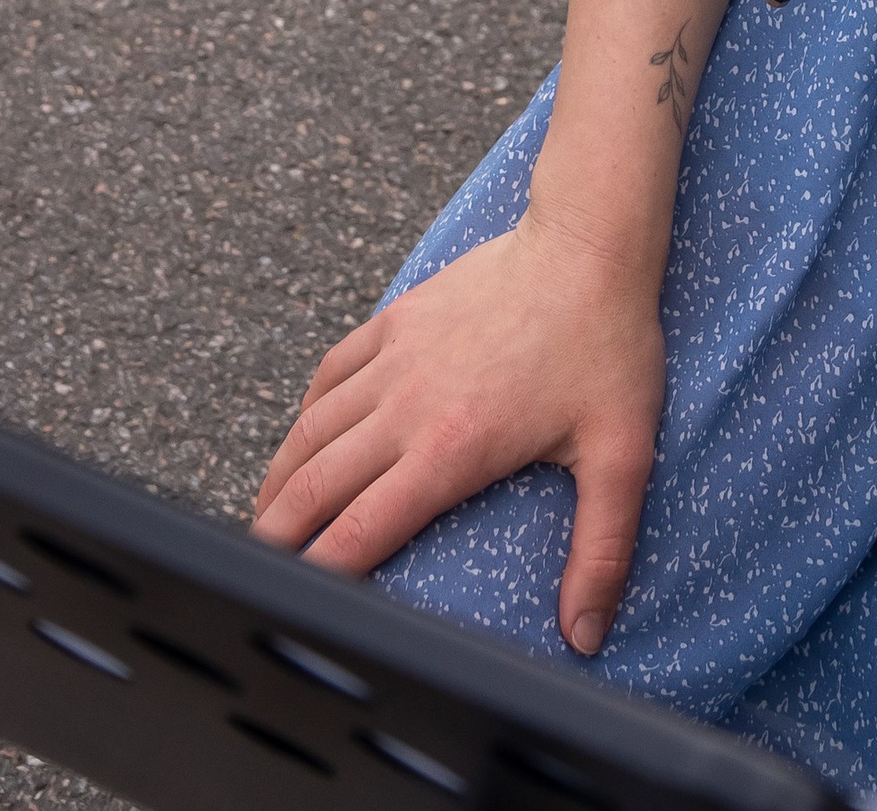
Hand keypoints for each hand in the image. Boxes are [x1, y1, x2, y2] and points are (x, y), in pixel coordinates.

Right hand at [252, 206, 666, 656]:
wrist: (588, 243)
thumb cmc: (608, 344)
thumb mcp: (621, 453)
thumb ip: (602, 549)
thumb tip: (586, 634)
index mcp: (449, 451)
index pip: (358, 533)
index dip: (319, 578)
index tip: (297, 607)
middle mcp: (406, 407)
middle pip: (314, 486)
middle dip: (275, 537)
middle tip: (255, 574)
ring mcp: (397, 357)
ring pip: (312, 429)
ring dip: (280, 478)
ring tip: (264, 518)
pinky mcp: (400, 318)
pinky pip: (333, 370)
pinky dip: (308, 411)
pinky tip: (304, 432)